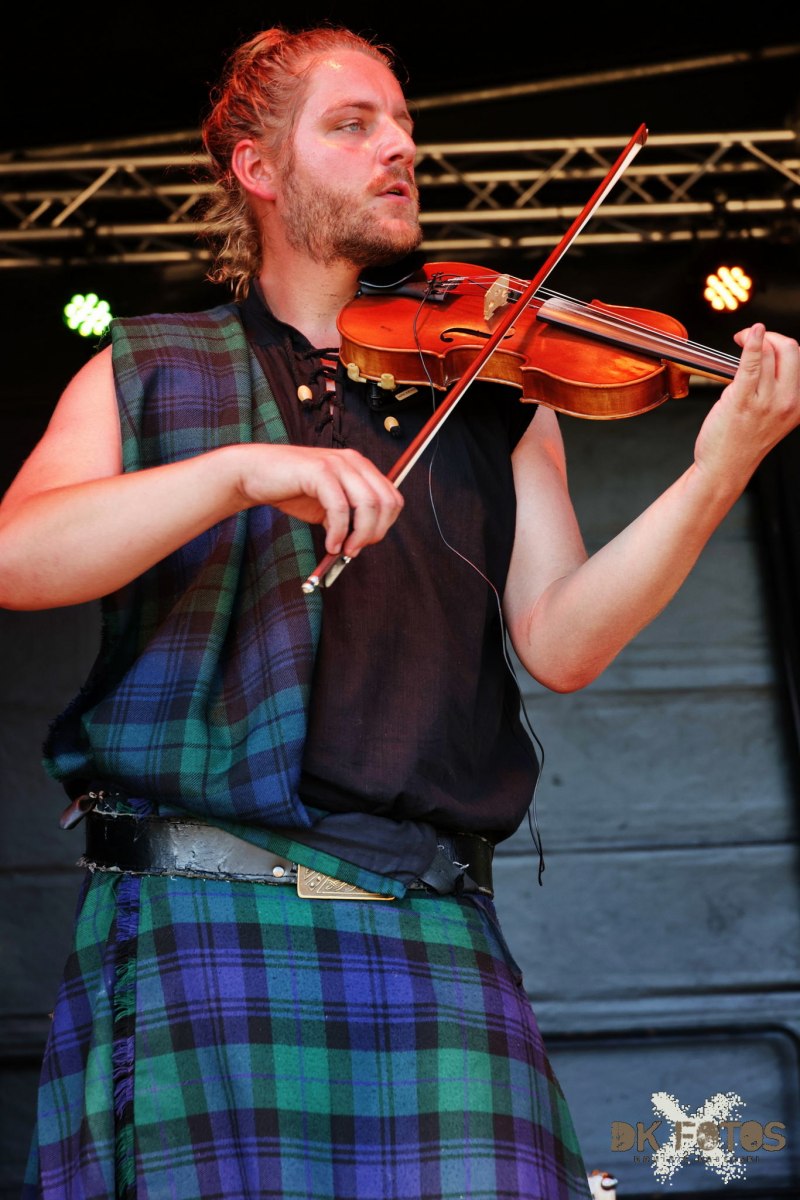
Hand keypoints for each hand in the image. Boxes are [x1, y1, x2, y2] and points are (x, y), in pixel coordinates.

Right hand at [236, 443, 403, 556]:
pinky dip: (338, 532)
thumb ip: (347, 518)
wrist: (255, 474)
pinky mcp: (319, 472)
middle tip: (354, 549)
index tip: (364, 543)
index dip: (384, 526)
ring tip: (341, 549)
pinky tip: (330, 543)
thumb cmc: (291, 489)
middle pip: (386, 502)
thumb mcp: (327, 506)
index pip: (392, 499)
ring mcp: (337, 464)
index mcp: (360, 467)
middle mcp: (353, 462)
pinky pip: (340, 508)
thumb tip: (360, 542)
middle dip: (375, 532)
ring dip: (360, 535)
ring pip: (369, 504)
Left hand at [693, 324, 799, 490]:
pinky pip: (753, 363)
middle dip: (771, 335)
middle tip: (750, 337)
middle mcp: (788, 402)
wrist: (725, 467)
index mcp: (798, 404)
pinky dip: (753, 342)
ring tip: (740, 340)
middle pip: (790, 350)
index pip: (798, 359)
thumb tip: (768, 358)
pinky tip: (749, 335)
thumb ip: (777, 391)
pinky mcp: (744, 400)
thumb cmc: (742, 443)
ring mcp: (767, 401)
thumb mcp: (773, 417)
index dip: (780, 342)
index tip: (764, 340)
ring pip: (768, 354)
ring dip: (752, 339)